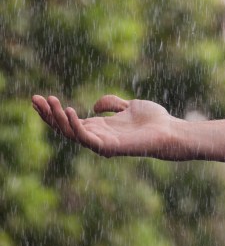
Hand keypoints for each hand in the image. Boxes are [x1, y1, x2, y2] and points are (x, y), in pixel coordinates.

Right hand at [30, 94, 182, 159]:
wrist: (170, 130)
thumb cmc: (153, 120)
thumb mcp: (129, 105)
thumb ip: (112, 103)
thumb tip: (95, 105)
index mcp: (98, 127)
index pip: (67, 120)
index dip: (52, 111)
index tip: (38, 98)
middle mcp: (96, 136)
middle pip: (63, 127)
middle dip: (47, 114)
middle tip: (34, 99)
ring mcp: (101, 143)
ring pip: (71, 132)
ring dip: (58, 117)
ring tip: (51, 101)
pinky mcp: (109, 147)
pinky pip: (86, 138)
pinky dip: (76, 125)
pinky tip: (70, 110)